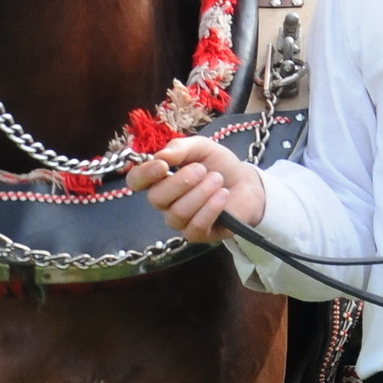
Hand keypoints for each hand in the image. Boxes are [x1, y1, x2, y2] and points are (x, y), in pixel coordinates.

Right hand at [126, 136, 265, 243]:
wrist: (246, 183)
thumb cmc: (218, 165)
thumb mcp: (201, 147)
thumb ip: (180, 148)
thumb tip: (160, 156)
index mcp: (159, 179)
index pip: (136, 181)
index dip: (144, 174)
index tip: (163, 165)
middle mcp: (165, 203)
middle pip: (156, 199)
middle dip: (181, 182)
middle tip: (202, 170)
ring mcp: (180, 221)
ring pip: (178, 213)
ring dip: (201, 193)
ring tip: (217, 180)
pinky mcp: (197, 234)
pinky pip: (195, 226)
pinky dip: (211, 207)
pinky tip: (222, 195)